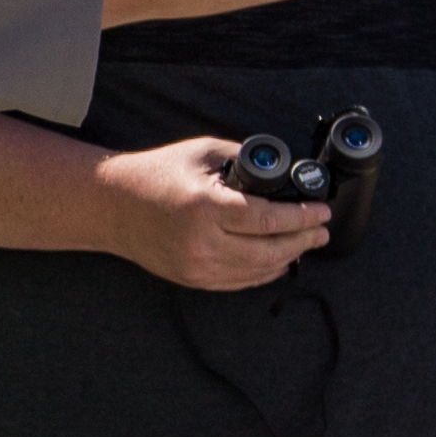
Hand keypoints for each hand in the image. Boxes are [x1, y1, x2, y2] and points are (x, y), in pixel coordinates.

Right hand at [97, 136, 328, 290]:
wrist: (113, 206)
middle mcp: (202, 242)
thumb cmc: (155, 175)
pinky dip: (263, 274)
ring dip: (288, 259)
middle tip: (321, 231)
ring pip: (257, 272)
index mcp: (206, 207)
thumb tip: (280, 171)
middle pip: (270, 251)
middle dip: (304, 240)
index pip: (269, 219)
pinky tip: (277, 262)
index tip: (322, 211)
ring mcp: (196, 266)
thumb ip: (243, 160)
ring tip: (305, 245)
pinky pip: (238, 283)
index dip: (303, 217)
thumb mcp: (203, 153)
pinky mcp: (192, 279)